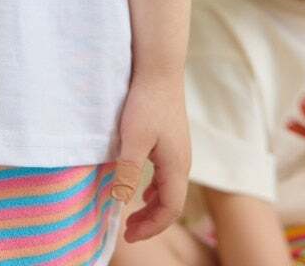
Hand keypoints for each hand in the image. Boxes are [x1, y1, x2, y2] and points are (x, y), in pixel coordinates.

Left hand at [111, 72, 191, 242]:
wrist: (159, 69)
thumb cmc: (146, 102)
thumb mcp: (133, 138)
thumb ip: (128, 170)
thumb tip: (122, 201)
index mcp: (176, 167)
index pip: (169, 210)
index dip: (150, 227)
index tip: (128, 235)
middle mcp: (182, 162)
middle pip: (171, 203)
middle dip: (151, 221)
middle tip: (128, 230)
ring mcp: (179, 151)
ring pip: (170, 189)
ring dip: (153, 206)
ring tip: (134, 215)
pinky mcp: (172, 140)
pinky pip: (167, 175)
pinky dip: (155, 189)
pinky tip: (143, 188)